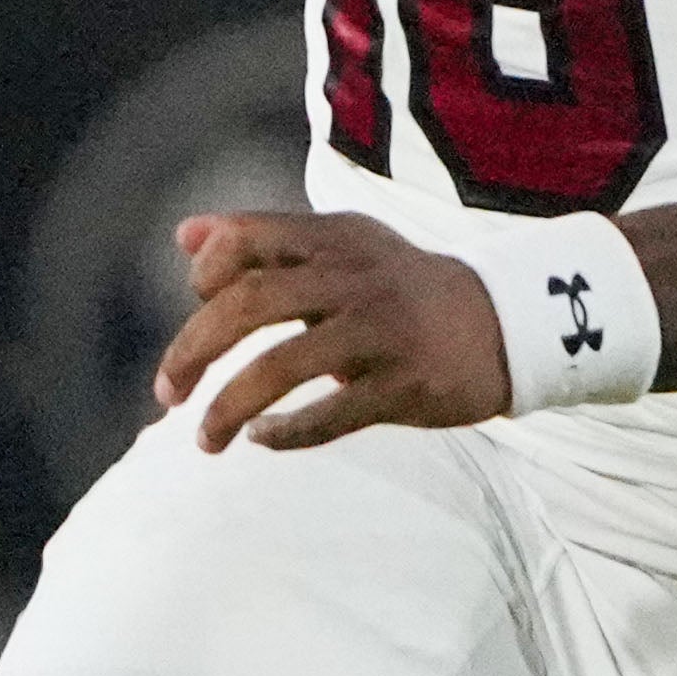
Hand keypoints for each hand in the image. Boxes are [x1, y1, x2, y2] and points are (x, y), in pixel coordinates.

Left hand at [151, 209, 505, 450]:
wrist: (510, 324)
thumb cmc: (404, 289)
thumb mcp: (341, 247)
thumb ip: (264, 241)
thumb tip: (184, 235)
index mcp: (333, 240)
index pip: (244, 239)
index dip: (206, 273)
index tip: (198, 308)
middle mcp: (353, 278)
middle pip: (250, 303)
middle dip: (194, 350)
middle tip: (167, 393)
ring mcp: (381, 332)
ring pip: (283, 365)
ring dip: (230, 405)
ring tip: (205, 441)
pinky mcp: (405, 384)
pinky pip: (331, 414)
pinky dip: (287, 433)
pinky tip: (262, 440)